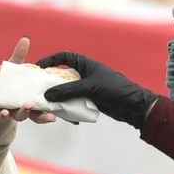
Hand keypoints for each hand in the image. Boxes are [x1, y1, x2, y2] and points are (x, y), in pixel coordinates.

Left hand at [0, 37, 56, 123]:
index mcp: (29, 97)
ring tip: (27, 106)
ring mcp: (10, 111)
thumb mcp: (10, 68)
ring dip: (24, 112)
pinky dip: (3, 115)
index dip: (50, 110)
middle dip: (42, 116)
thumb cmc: (0, 81)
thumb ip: (18, 56)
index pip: (43, 106)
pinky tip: (5, 113)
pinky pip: (0, 117)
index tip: (58, 111)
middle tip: (49, 116)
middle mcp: (21, 107)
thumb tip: (25, 38)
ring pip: (19, 116)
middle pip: (35, 116)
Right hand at [38, 51, 159, 127]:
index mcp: (86, 65)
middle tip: (38, 90)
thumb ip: (68, 91)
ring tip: (48, 106)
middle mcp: (85, 75)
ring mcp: (87, 89)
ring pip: (66, 92)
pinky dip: (68, 109)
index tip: (38, 67)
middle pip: (62, 76)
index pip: (65, 57)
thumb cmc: (116, 90)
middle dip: (50, 83)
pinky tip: (65, 116)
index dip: (51, 60)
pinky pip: (73, 103)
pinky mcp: (89, 101)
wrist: (135, 107)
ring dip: (58, 99)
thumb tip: (47, 95)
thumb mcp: (90, 88)